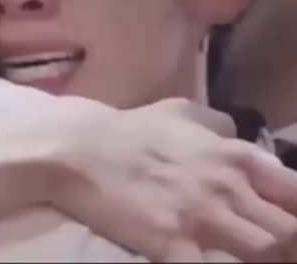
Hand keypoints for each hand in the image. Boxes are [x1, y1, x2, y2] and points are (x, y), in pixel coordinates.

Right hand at [49, 98, 296, 261]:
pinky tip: (209, 260)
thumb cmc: (133, 130)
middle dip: (289, 244)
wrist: (84, 148)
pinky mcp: (172, 244)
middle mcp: (226, 187)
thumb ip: (218, 124)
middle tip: (272, 248)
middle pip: (290, 232)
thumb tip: (240, 136)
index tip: (289, 221)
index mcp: (233, 156)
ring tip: (241, 254)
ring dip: (264, 260)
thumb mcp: (180, 112)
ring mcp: (201, 217)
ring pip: (266, 253)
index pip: (296, 192)